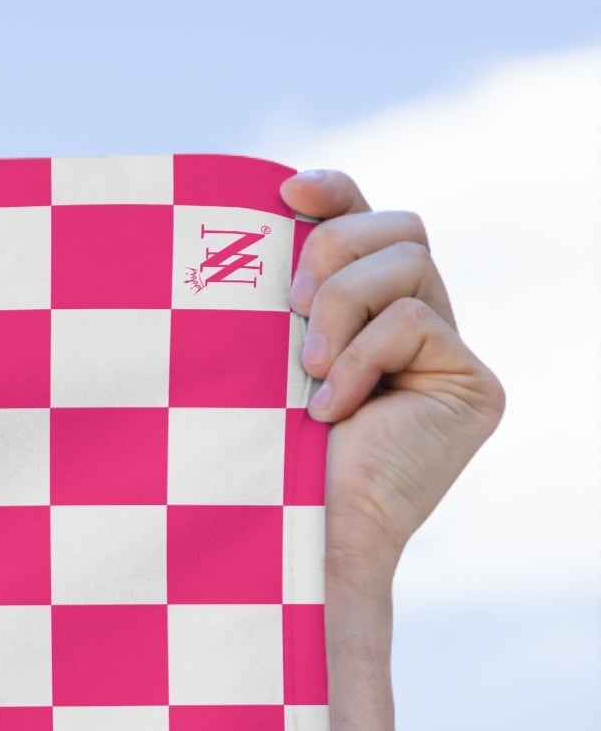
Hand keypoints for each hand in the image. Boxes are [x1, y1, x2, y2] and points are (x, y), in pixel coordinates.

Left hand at [281, 168, 503, 597]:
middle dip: (333, 250)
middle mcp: (418, 327)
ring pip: (411, 262)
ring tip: (306, 369)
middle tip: (287, 309)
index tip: (283, 193)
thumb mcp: (260, 353)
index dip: (335, 194)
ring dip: (341, 304)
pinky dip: (362, 356)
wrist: (293, 537)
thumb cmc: (257, 452)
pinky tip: (331, 408)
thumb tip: (267, 208)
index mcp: (364, 314)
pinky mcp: (473, 387)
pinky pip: (416, 320)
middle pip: (400, 227)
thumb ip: (281, 294)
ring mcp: (450, 356)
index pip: (366, 223)